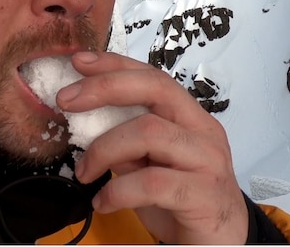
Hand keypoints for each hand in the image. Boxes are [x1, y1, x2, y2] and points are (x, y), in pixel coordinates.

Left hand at [56, 51, 248, 243]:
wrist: (223, 243)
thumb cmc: (184, 200)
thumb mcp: (149, 163)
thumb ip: (127, 141)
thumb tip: (86, 120)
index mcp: (189, 117)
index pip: (152, 77)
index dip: (115, 65)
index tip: (78, 61)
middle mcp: (203, 131)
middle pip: (156, 89)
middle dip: (105, 88)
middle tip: (66, 101)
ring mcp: (207, 161)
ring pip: (149, 132)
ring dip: (104, 149)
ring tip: (84, 171)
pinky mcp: (204, 195)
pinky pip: (153, 183)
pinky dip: (118, 191)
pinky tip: (103, 202)